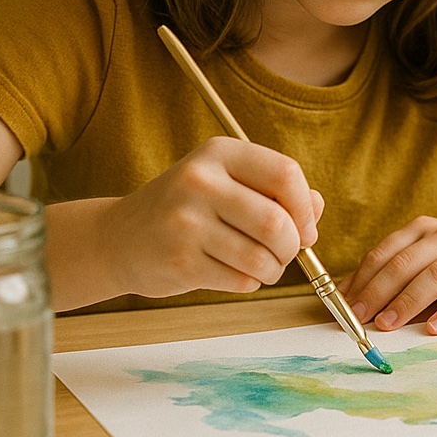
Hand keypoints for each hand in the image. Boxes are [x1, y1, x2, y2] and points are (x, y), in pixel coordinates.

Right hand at [101, 136, 323, 298]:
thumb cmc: (187, 208)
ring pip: (261, 258)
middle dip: (292, 246)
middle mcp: (201, 181)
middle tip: (285, 253)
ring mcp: (186, 222)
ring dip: (273, 270)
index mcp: (219, 153)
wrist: (119, 238)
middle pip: (276, 222)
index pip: (285, 174)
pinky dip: (248, 283)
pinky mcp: (180, 261)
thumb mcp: (228, 183)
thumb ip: (275, 190)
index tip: (306, 227)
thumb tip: (317, 207)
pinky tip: (231, 272)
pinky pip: (240, 281)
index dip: (305, 207)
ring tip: (260, 265)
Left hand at [343, 216, 436, 334]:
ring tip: (388, 325)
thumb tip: (350, 295)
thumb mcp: (431, 253)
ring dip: (408, 301)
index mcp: (424, 229)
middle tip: (359, 317)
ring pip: (435, 276)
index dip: (362, 278)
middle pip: (405, 263)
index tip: (343, 305)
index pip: (385, 252)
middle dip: (378, 291)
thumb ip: (396, 268)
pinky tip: (435, 329)